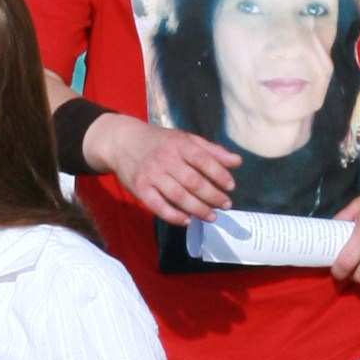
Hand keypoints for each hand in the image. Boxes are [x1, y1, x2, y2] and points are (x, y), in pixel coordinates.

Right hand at [97, 111, 237, 222]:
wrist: (122, 142)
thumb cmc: (160, 141)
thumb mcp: (185, 138)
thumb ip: (211, 150)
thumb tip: (237, 161)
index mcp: (179, 144)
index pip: (203, 160)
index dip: (219, 174)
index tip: (231, 186)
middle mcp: (165, 159)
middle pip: (193, 182)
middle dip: (213, 196)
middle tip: (226, 205)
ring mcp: (151, 175)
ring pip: (179, 196)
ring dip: (198, 209)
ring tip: (212, 216)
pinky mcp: (140, 189)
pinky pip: (159, 207)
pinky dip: (174, 216)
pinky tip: (188, 220)